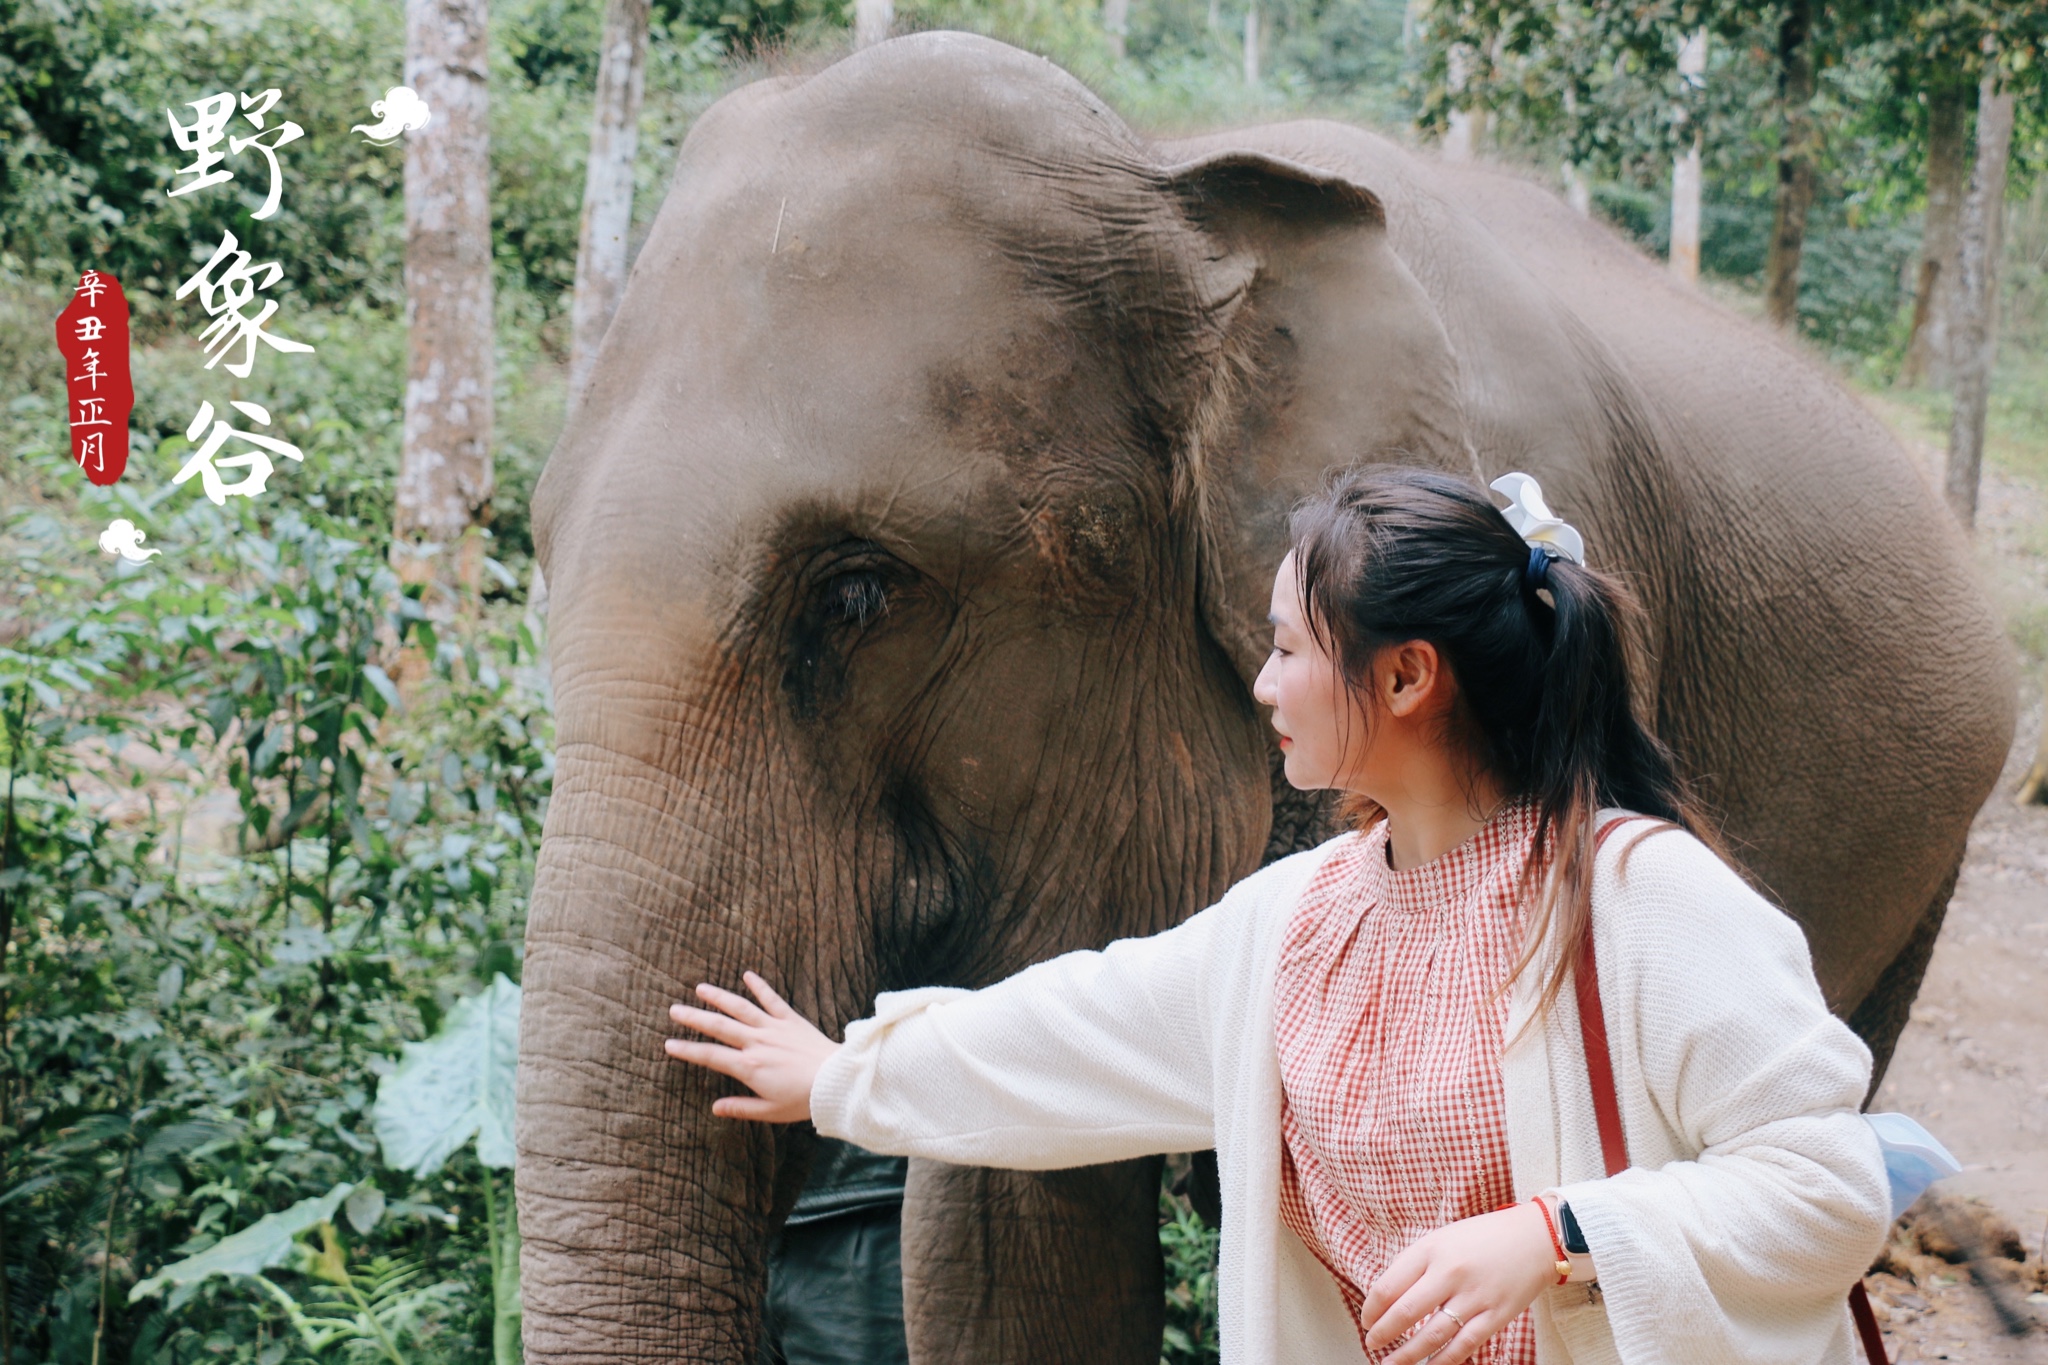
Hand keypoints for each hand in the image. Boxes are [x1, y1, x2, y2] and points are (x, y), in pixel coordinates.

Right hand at [663, 972, 839, 1122]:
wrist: (836, 1080)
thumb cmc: (804, 1100)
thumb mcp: (769, 1111)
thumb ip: (741, 1108)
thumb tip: (715, 1109)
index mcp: (748, 1066)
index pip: (710, 1056)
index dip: (688, 1050)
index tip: (669, 1044)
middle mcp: (756, 1042)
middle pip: (719, 1026)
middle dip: (694, 1017)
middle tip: (674, 1009)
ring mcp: (773, 1028)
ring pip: (740, 1007)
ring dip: (719, 996)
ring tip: (700, 988)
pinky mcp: (791, 1020)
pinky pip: (772, 999)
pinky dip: (760, 986)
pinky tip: (747, 974)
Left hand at [1358, 1202, 1557, 1364]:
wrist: (1534, 1237)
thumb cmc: (1484, 1237)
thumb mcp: (1442, 1238)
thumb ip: (1416, 1264)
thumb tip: (1387, 1296)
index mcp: (1431, 1250)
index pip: (1388, 1285)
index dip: (1372, 1309)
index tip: (1366, 1320)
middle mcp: (1450, 1273)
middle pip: (1406, 1312)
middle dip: (1384, 1333)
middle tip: (1373, 1343)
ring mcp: (1474, 1296)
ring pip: (1432, 1335)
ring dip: (1407, 1354)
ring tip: (1391, 1363)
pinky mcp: (1496, 1315)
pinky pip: (1464, 1345)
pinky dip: (1443, 1361)